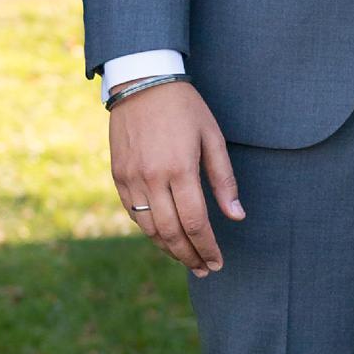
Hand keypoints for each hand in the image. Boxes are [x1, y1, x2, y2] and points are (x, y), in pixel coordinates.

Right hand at [109, 79, 242, 275]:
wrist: (142, 83)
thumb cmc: (185, 108)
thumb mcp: (213, 137)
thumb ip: (224, 180)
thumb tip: (236, 216)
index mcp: (179, 169)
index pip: (195, 223)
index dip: (207, 247)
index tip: (218, 262)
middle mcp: (151, 179)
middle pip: (171, 233)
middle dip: (189, 256)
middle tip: (205, 269)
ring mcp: (130, 179)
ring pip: (149, 229)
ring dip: (169, 249)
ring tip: (188, 259)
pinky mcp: (117, 176)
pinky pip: (133, 214)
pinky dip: (150, 231)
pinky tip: (165, 237)